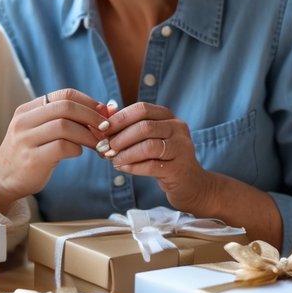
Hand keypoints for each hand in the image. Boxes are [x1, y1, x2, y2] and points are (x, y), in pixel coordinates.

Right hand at [0, 88, 107, 211]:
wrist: (2, 179)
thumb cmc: (30, 153)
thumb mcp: (40, 131)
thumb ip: (65, 120)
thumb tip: (106, 109)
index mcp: (27, 110)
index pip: (64, 95)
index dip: (89, 102)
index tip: (104, 113)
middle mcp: (24, 121)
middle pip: (66, 107)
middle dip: (92, 116)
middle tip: (106, 129)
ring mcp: (26, 140)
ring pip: (65, 126)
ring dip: (88, 135)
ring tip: (98, 144)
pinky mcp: (32, 159)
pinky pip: (62, 147)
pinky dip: (77, 149)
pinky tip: (78, 153)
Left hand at [98, 101, 212, 212]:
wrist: (189, 183)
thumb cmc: (162, 158)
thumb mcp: (148, 138)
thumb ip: (128, 125)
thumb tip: (105, 111)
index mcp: (168, 116)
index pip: (142, 109)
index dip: (119, 118)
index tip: (102, 129)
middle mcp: (178, 128)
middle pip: (145, 127)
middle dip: (120, 137)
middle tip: (105, 147)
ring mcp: (182, 148)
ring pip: (149, 146)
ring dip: (125, 153)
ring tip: (112, 159)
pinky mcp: (179, 169)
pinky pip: (152, 166)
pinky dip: (132, 166)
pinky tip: (122, 168)